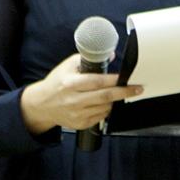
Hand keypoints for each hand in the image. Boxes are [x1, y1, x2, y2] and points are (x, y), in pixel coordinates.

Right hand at [20, 53, 143, 133]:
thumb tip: (110, 55)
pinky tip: (102, 103)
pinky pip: (101, 117)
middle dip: (124, 92)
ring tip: (114, 93)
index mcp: (70, 84)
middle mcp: (73, 100)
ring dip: (114, 100)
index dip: (114, 80)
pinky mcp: (80, 124)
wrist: (41, 104)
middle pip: (105, 97)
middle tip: (138, 88)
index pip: (97, 82)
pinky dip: (106, 109)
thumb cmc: (57, 83)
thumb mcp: (68, 66)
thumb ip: (88, 60)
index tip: (128, 78)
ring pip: (105, 108)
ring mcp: (77, 114)